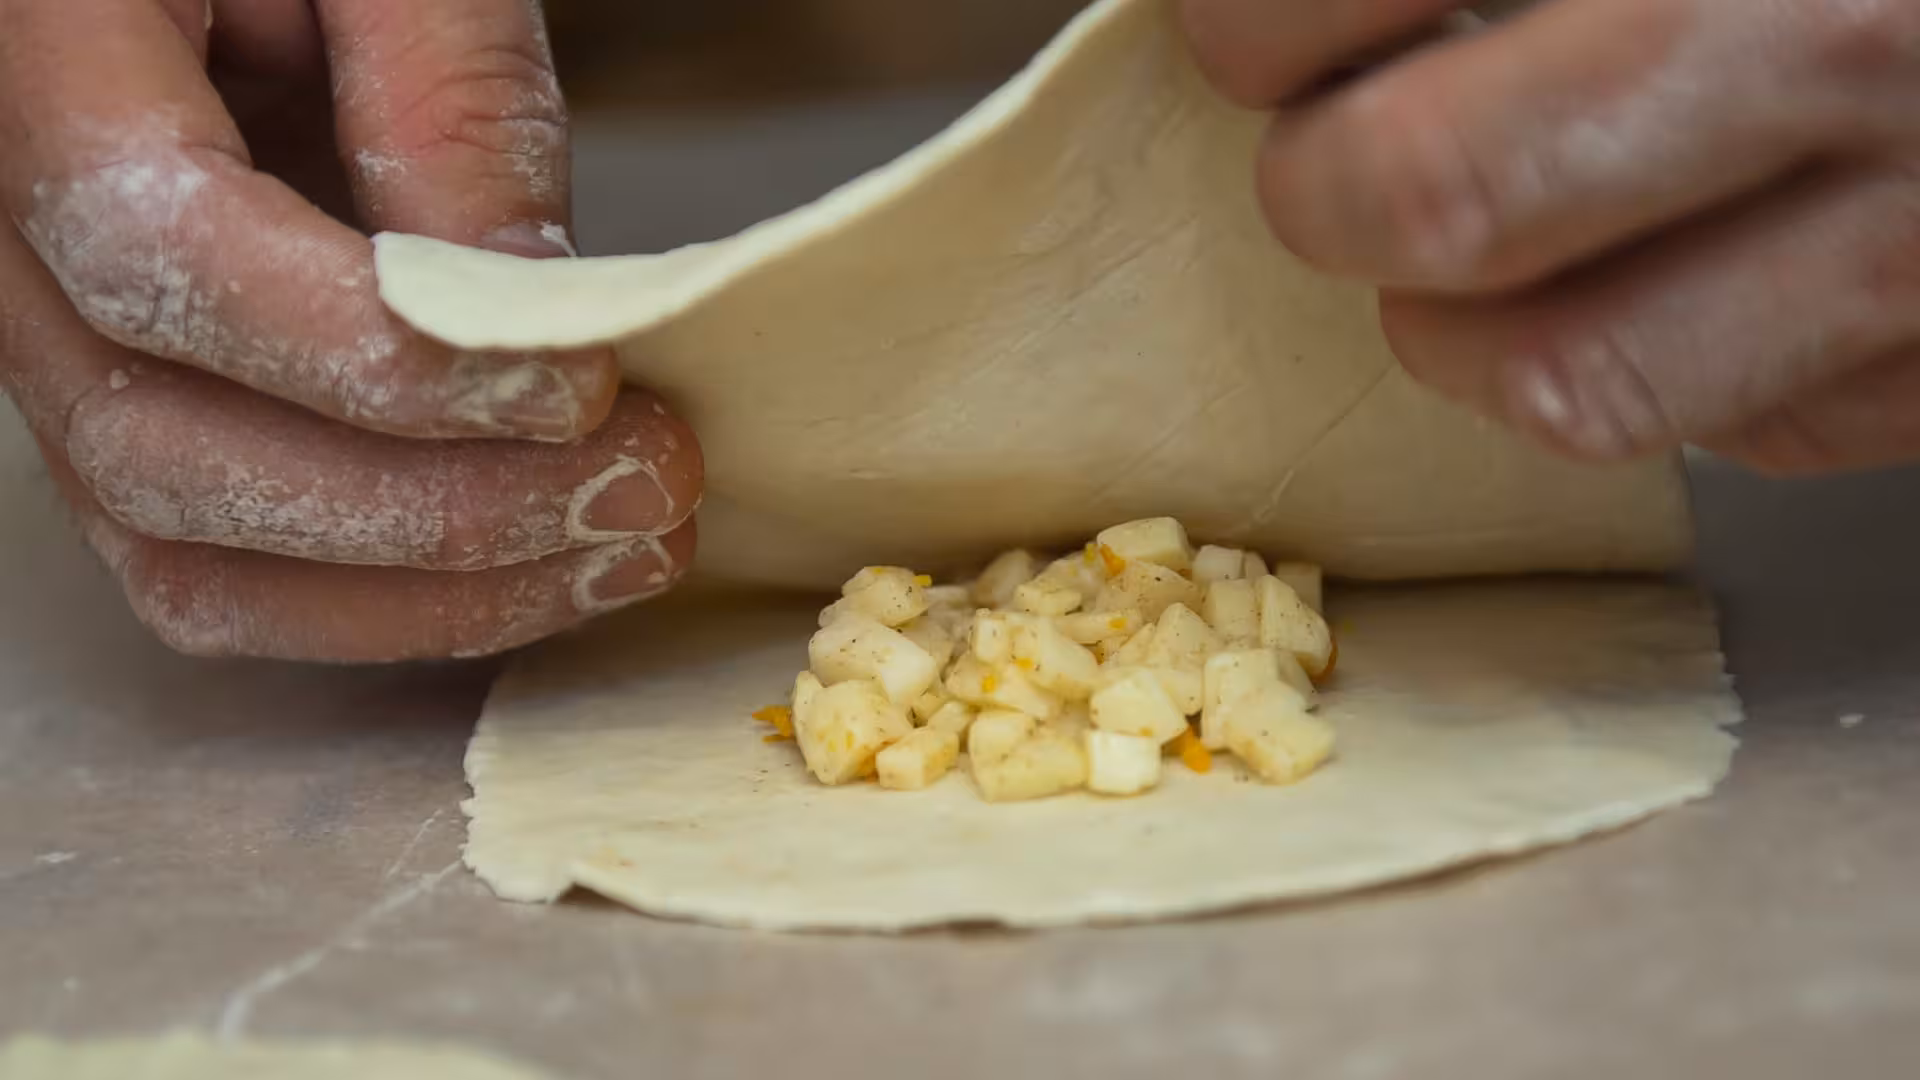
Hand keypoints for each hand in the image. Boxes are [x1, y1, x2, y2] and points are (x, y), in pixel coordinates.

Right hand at [0, 0, 700, 661]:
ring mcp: (58, 339)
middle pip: (161, 441)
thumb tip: (522, 300)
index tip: (577, 387)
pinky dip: (381, 601)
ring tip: (622, 551)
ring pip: (182, 543)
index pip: (158, 248)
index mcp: (37, 61)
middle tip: (642, 487)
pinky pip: (219, 559)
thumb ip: (444, 88)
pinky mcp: (137, 405)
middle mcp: (3, 231)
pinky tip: (535, 571)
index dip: (375, 355)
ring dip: (424, 590)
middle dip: (431, 506)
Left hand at [1180, 0, 1919, 473]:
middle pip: (1441, 194)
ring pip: (1576, 379)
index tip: (1248, 30)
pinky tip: (1667, 288)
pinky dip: (1665, 378)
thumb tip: (1287, 9)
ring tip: (1449, 267)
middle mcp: (1860, 44)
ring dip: (1460, 337)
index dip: (1256, 18)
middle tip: (1326, 159)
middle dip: (1328, 190)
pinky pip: (1758, 429)